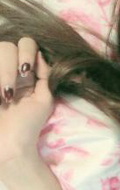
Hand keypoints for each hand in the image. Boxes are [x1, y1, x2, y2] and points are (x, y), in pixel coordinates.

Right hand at [0, 39, 53, 171]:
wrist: (9, 146)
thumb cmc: (27, 126)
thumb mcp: (44, 99)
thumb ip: (45, 76)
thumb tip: (41, 54)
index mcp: (25, 72)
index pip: (26, 44)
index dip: (27, 52)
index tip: (27, 72)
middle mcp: (7, 70)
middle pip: (6, 46)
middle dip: (9, 68)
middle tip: (9, 92)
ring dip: (1, 73)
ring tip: (2, 96)